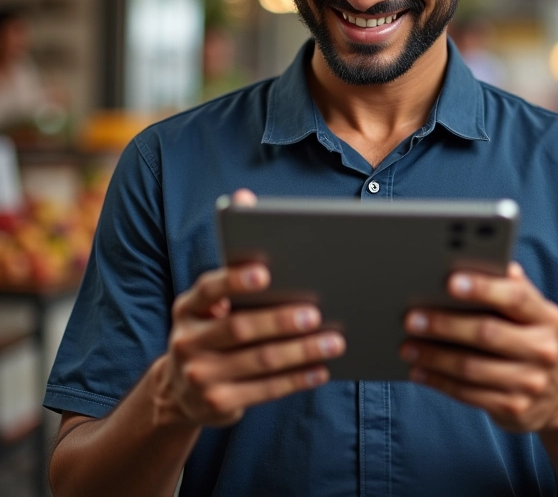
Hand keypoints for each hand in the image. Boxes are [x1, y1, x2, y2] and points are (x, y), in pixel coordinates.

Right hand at [155, 190, 345, 427]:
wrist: (181, 390)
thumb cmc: (212, 326)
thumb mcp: (212, 297)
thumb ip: (233, 257)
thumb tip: (243, 195)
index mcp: (188, 306)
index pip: (209, 288)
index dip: (235, 280)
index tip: (266, 272)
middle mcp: (188, 341)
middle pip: (239, 329)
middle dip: (280, 320)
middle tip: (316, 312)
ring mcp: (201, 377)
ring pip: (259, 362)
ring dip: (300, 351)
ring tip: (334, 340)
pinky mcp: (218, 404)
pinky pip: (265, 391)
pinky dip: (296, 379)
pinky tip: (322, 369)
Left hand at [401, 262, 557, 433]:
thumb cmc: (530, 337)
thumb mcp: (530, 312)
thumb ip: (507, 287)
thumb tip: (472, 260)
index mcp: (546, 316)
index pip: (515, 297)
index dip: (483, 288)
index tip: (449, 281)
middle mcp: (543, 349)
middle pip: (487, 333)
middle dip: (445, 324)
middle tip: (410, 318)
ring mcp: (530, 383)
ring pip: (472, 368)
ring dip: (434, 357)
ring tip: (406, 346)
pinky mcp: (514, 409)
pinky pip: (468, 395)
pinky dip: (438, 381)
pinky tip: (418, 371)